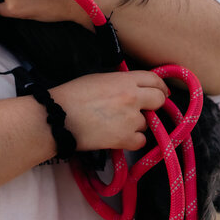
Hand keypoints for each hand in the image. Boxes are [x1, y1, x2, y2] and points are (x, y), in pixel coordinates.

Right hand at [50, 71, 168, 151]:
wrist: (58, 117)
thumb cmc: (72, 95)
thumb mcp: (98, 79)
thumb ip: (120, 82)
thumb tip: (133, 88)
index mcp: (124, 80)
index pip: (154, 79)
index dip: (160, 86)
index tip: (161, 92)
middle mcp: (132, 97)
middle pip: (159, 99)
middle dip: (155, 104)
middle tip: (146, 109)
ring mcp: (131, 119)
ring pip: (147, 123)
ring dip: (137, 124)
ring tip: (117, 124)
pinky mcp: (125, 138)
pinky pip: (140, 141)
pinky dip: (132, 140)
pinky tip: (118, 136)